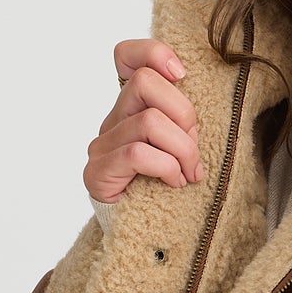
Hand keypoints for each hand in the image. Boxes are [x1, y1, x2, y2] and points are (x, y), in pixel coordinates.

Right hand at [85, 39, 204, 205]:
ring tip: (188, 174)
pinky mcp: (97, 173)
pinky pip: (138, 153)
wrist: (146, 238)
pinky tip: (174, 184)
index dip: (153, 53)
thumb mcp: (185, 145)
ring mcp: (101, 146)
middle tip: (193, 151)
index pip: (125, 56)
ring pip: (149, 121)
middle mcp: (111, 121)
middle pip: (145, 83)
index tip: (181, 74)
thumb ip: (184, 119)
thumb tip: (194, 94)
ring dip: (182, 150)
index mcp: (131, 108)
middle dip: (183, 115)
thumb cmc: (171, 189)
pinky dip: (166, 168)